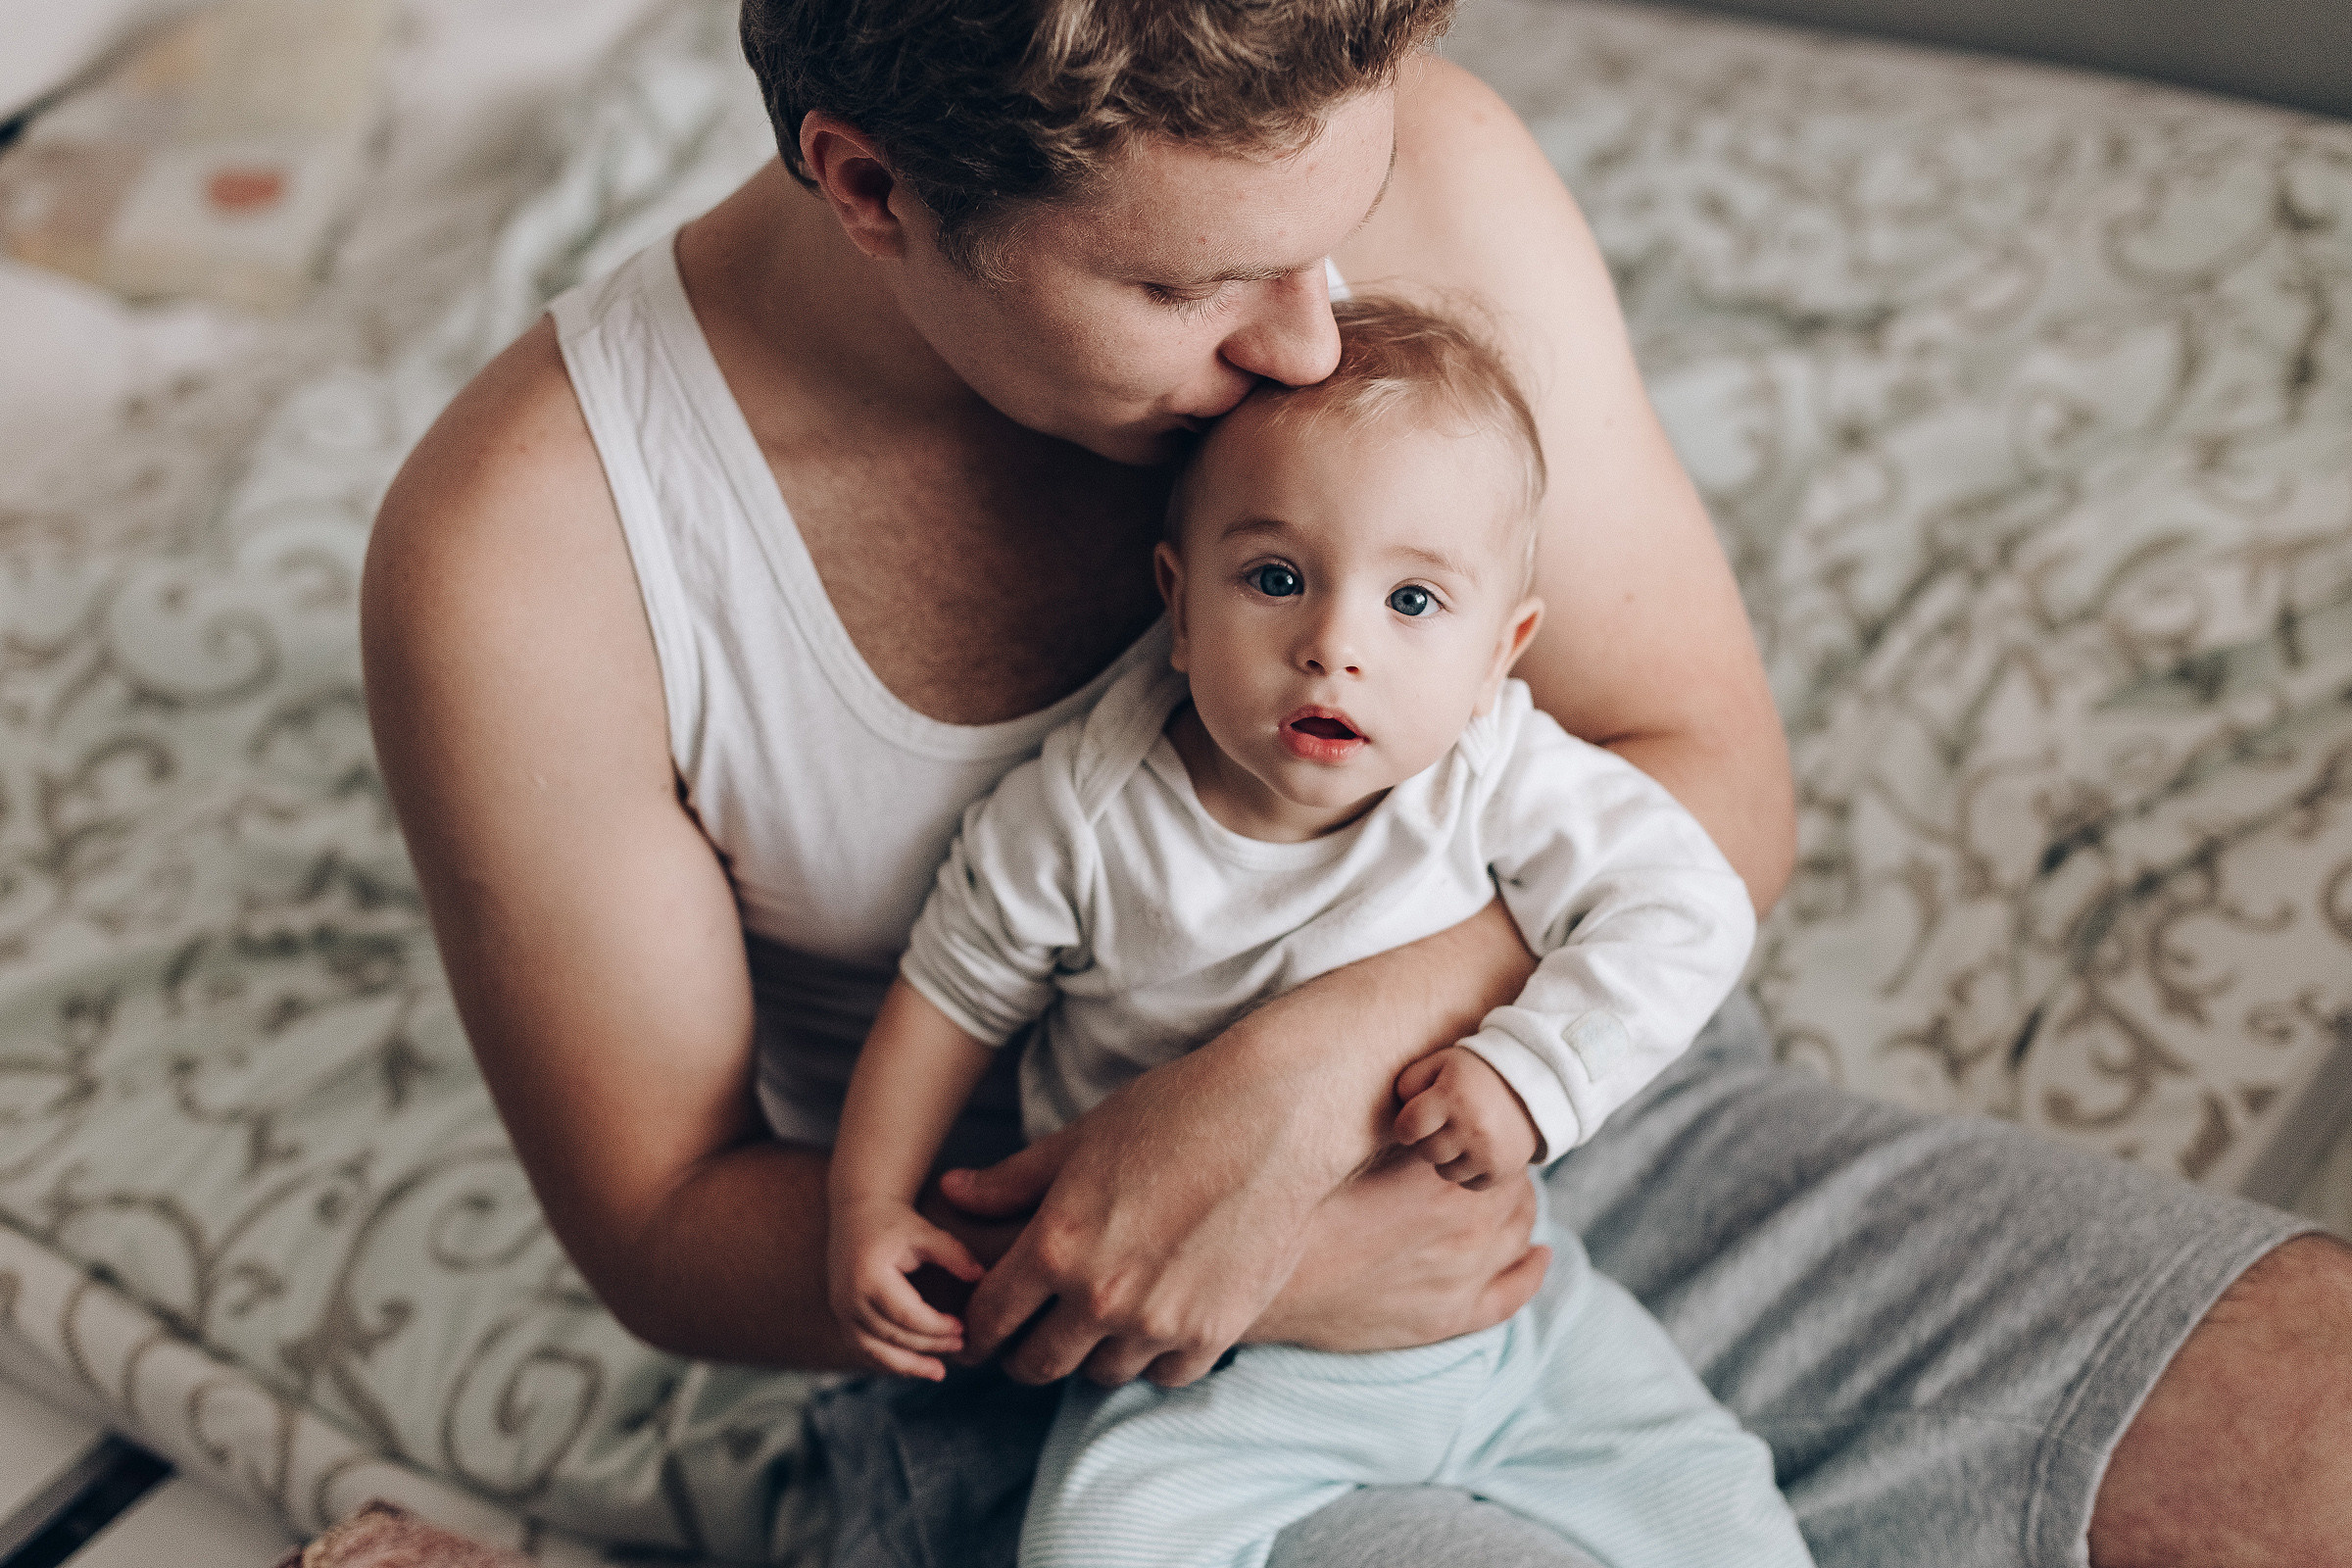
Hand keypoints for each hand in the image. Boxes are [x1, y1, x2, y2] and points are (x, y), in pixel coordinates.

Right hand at [828, 1195, 984, 1380]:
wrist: (858, 1212)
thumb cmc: (897, 1222)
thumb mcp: (926, 1233)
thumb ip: (954, 1254)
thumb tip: (982, 1277)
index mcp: (868, 1276)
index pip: (907, 1315)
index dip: (936, 1327)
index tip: (963, 1327)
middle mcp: (848, 1298)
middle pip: (893, 1335)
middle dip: (929, 1346)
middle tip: (961, 1345)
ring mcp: (840, 1310)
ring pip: (875, 1351)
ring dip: (908, 1366)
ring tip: (939, 1372)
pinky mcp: (841, 1317)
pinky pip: (863, 1349)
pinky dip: (889, 1361)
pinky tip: (914, 1367)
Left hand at [938, 1066, 1335, 1388]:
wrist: (1274, 1119)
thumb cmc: (1172, 1113)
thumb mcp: (1080, 1140)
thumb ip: (1012, 1181)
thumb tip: (952, 1192)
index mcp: (1054, 1246)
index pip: (990, 1320)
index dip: (977, 1330)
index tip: (981, 1331)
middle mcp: (1099, 1297)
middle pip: (1036, 1364)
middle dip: (1025, 1351)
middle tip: (1034, 1333)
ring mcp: (1158, 1322)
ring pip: (1099, 1373)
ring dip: (1091, 1353)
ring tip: (1100, 1320)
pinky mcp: (1212, 1334)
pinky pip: (1164, 1375)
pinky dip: (1153, 1356)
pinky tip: (1155, 1322)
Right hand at [1248, 1146, 1548, 1350]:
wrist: (1262, 1287)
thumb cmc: (1295, 1206)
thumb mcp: (1349, 1141)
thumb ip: (1402, 1118)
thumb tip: (1432, 1093)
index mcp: (1443, 1174)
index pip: (1494, 1138)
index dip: (1481, 1128)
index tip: (1463, 1125)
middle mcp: (1467, 1226)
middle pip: (1515, 1183)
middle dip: (1499, 1167)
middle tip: (1471, 1157)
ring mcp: (1462, 1276)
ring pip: (1521, 1231)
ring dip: (1513, 1210)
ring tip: (1490, 1196)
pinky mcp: (1450, 1318)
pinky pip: (1513, 1293)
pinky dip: (1531, 1269)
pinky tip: (1537, 1255)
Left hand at [1392, 1046, 1538, 1188]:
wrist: (1532, 1084)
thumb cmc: (1474, 1072)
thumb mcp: (1440, 1063)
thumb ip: (1410, 1082)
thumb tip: (1401, 1113)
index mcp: (1451, 1096)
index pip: (1407, 1128)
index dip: (1405, 1126)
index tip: (1414, 1121)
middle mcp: (1471, 1126)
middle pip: (1425, 1151)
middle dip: (1428, 1139)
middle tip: (1443, 1124)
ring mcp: (1488, 1151)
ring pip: (1444, 1171)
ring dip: (1447, 1157)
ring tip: (1461, 1135)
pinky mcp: (1502, 1169)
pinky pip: (1468, 1184)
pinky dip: (1468, 1171)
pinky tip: (1476, 1149)